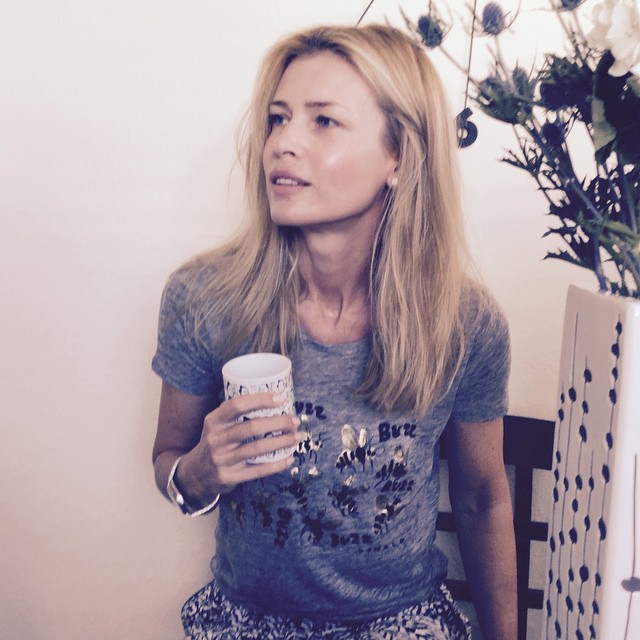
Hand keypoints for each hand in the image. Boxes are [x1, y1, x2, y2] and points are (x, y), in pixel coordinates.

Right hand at [177, 392, 300, 502]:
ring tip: (297, 437)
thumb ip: (237, 414)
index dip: (260, 400)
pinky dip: (277, 464)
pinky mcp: (230, 476)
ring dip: (282, 442)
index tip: (281, 398)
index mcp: (214, 420)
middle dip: (278, 422)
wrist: (195, 474)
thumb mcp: (217, 425)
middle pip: (252, 427)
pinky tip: (289, 458)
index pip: (237, 405)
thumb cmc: (216, 442)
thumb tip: (274, 400)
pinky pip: (258, 470)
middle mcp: (216, 438)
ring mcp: (222, 459)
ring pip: (258, 448)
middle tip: (295, 420)